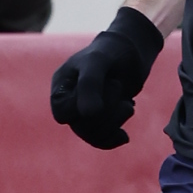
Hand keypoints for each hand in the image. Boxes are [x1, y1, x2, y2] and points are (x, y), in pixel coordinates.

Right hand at [49, 6, 164, 148]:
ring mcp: (85, 113)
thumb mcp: (97, 62)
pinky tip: (124, 136)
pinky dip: (114, 138)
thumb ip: (90, 84)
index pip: (62, 113)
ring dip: (115, 121)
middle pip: (81, 127)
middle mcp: (70, 103)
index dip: (82, 107)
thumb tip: (88, 115)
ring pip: (93, 135)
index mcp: (60, 88)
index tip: (103, 84)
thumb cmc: (109, 51)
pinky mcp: (102, 121)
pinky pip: (102, 141)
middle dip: (106, 111)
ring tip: (127, 104)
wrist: (131, 53)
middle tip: (118, 86)